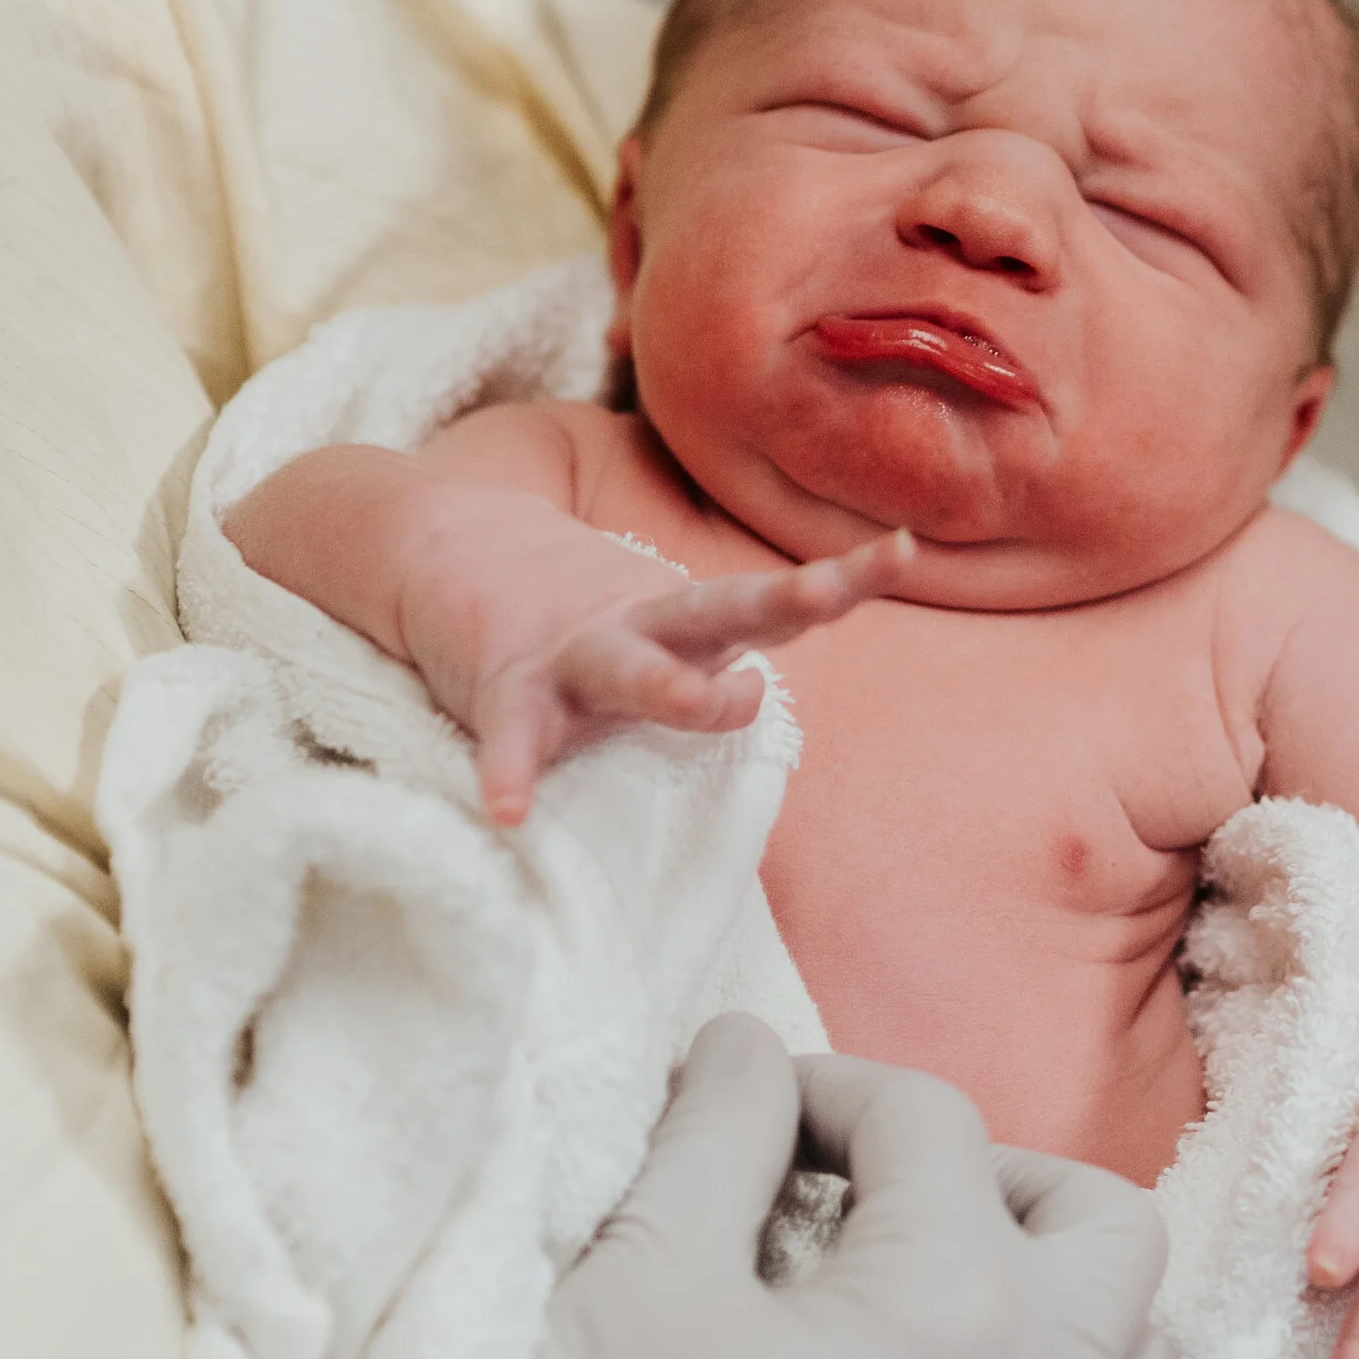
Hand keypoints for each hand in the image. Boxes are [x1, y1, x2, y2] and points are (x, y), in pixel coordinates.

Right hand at [465, 530, 913, 821]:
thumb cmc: (585, 614)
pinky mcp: (508, 690)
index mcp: (689, 619)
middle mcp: (642, 628)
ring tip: (712, 703)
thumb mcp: (668, 619)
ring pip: (629, 667)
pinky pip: (513, 739)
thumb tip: (784, 678)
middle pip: (721, 612)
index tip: (906, 548)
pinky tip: (510, 812)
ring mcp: (574, 655)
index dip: (842, 579)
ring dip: (673, 686)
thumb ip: (726, 644)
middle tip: (828, 593)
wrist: (452, 547)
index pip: (776, 599)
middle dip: (779, 602)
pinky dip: (510, 771)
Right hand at [535, 1016, 1184, 1358]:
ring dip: (1060, 1310)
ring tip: (934, 1321)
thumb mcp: (639, 1278)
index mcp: (959, 1293)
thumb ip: (713, 1138)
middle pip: (1102, 1225)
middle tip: (882, 1206)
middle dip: (1003, 1182)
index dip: (832, 1094)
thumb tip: (744, 1047)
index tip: (755, 1119)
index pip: (929, 1123)